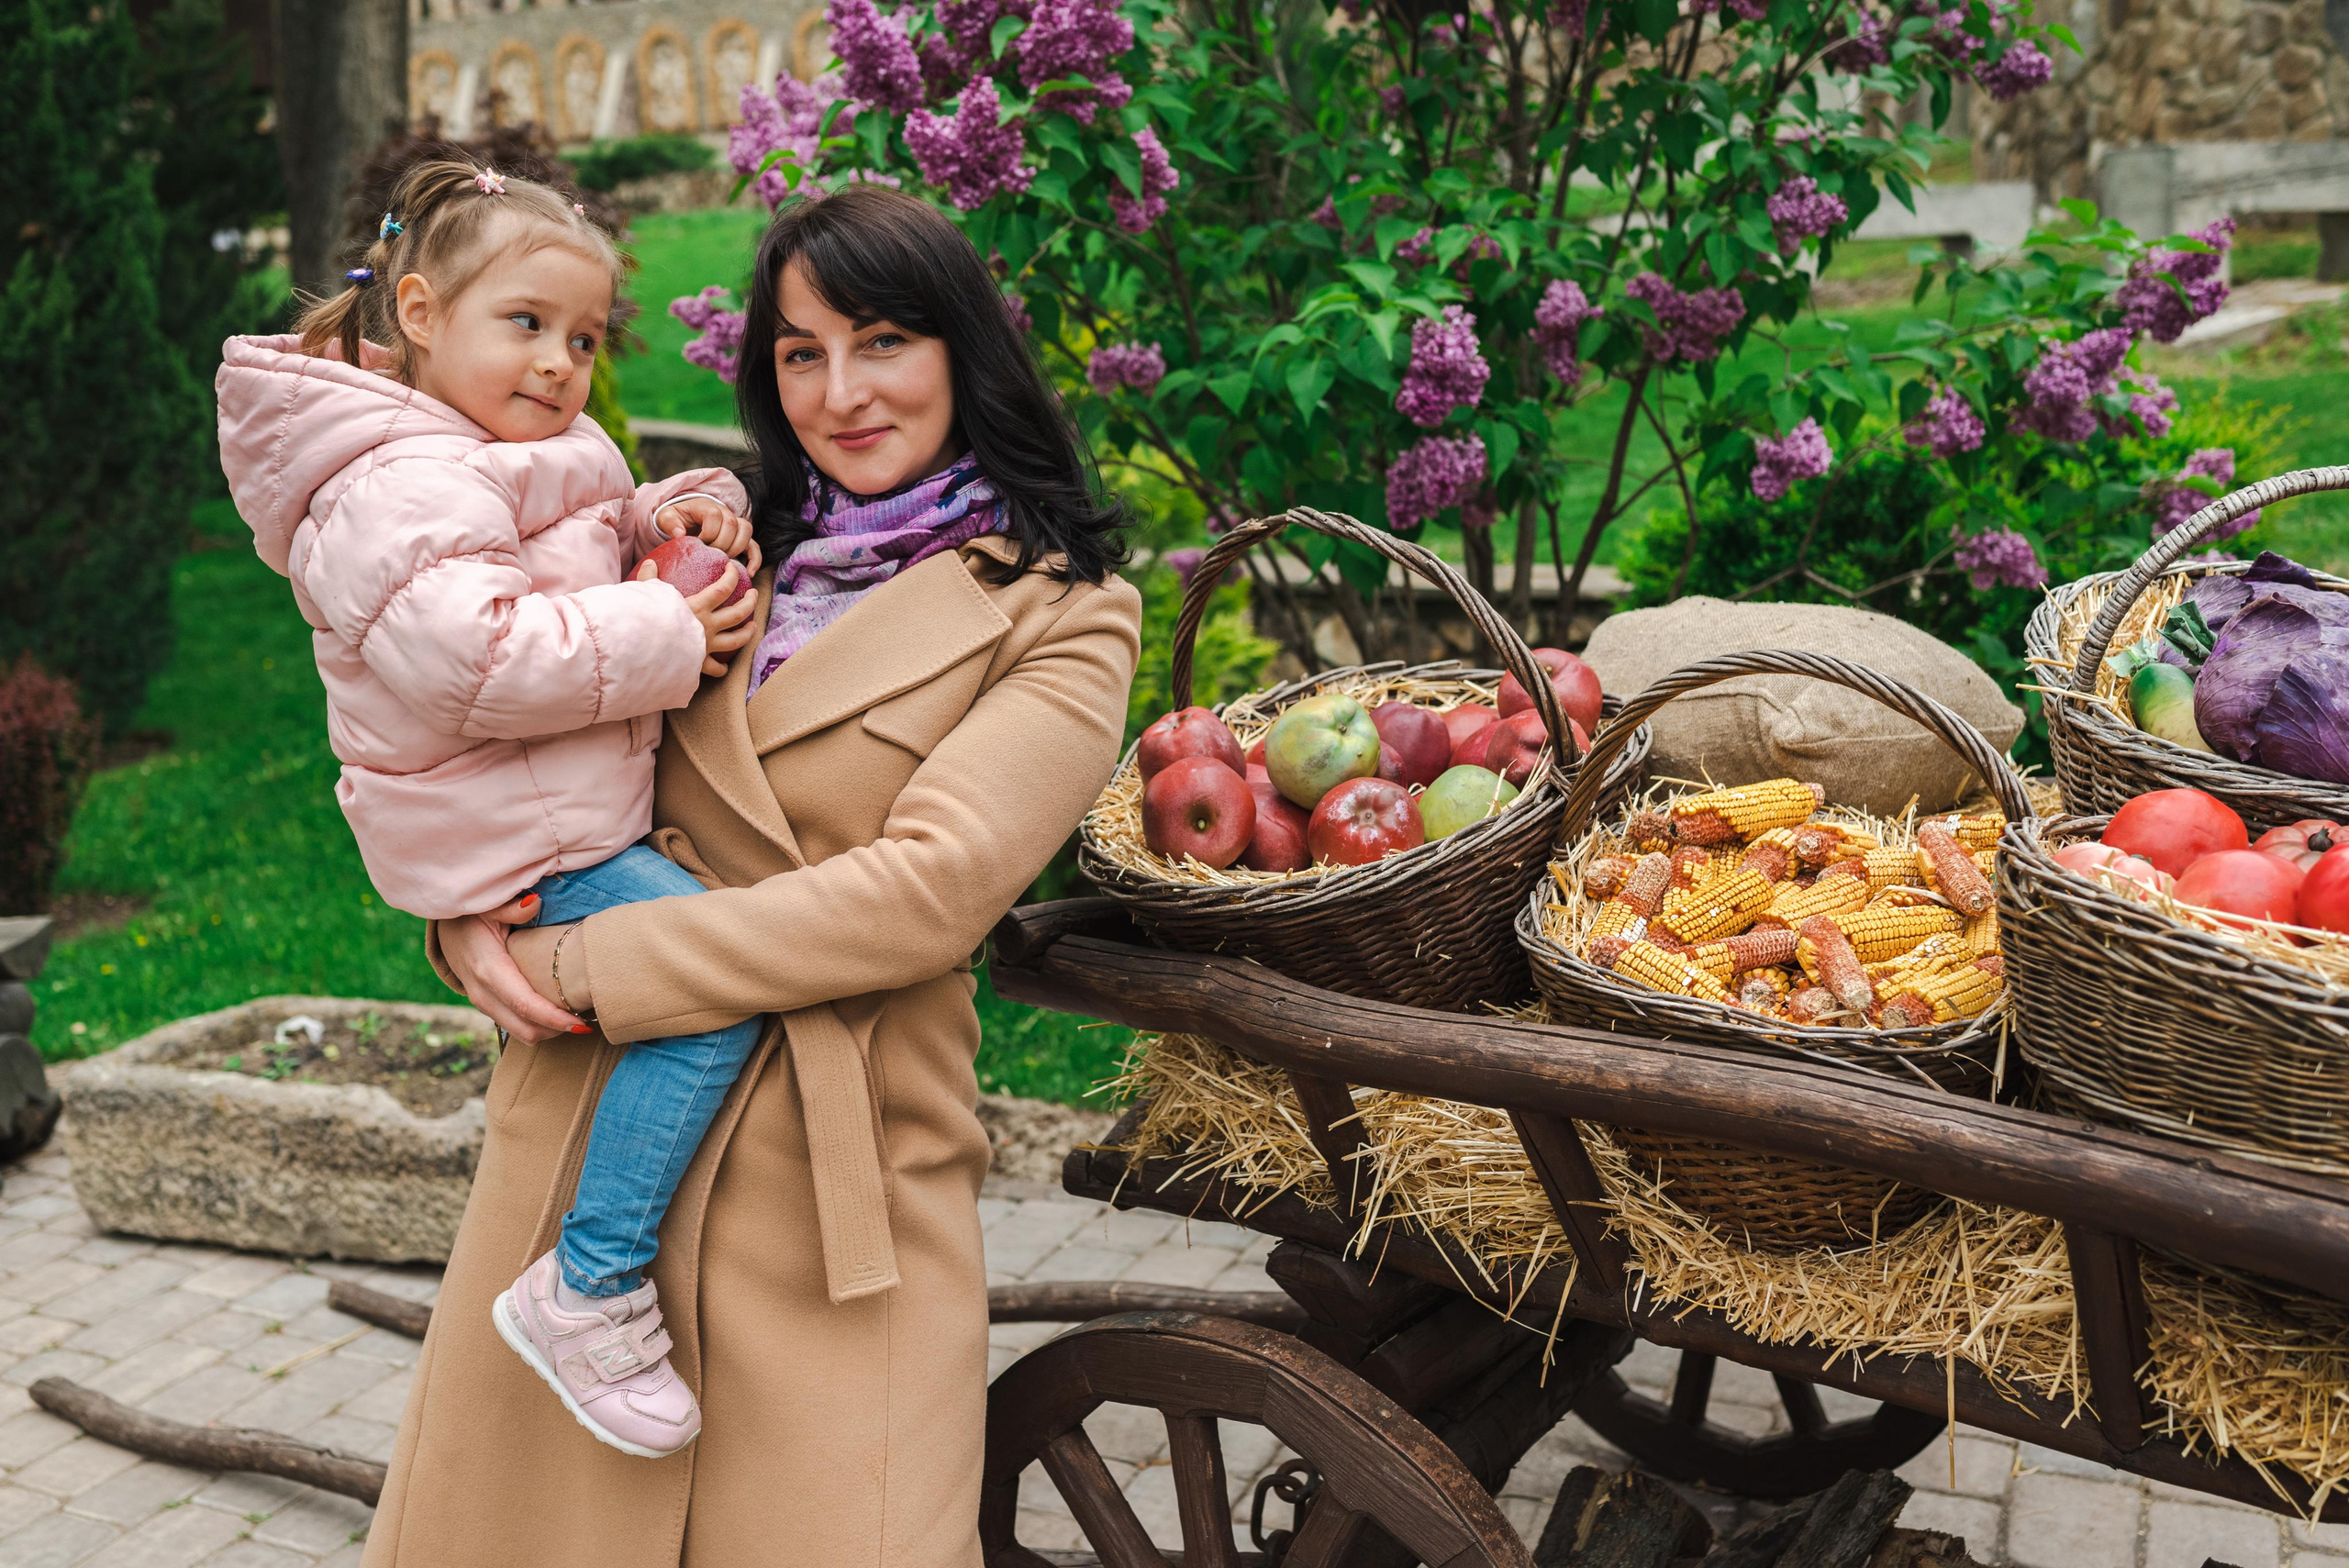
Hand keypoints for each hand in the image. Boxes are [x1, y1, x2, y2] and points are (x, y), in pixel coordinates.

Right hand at [440, 894, 587, 1043]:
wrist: (445, 930)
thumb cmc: (470, 916)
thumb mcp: (488, 906)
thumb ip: (511, 907)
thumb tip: (534, 902)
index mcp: (488, 970)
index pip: (525, 1005)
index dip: (554, 1019)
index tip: (582, 1025)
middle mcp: (483, 993)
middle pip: (525, 1028)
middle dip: (557, 1031)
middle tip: (588, 1023)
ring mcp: (483, 1003)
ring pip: (520, 1032)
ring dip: (548, 1031)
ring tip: (577, 1018)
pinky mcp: (487, 1006)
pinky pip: (514, 1024)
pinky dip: (537, 1025)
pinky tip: (557, 1012)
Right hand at [636, 542, 763, 675]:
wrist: (646, 651)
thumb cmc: (647, 620)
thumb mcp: (648, 594)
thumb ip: (649, 578)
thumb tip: (650, 562)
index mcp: (698, 606)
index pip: (723, 588)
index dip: (732, 576)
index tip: (733, 568)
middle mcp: (707, 625)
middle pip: (738, 612)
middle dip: (750, 602)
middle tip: (754, 594)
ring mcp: (706, 645)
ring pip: (736, 639)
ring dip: (747, 633)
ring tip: (753, 626)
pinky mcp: (699, 663)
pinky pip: (715, 668)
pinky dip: (721, 669)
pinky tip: (724, 668)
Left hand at [656, 494, 755, 559]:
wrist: (686, 519)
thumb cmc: (677, 519)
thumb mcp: (667, 517)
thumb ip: (670, 523)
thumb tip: (680, 534)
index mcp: (706, 506)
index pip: (714, 515)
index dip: (708, 532)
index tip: (698, 543)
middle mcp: (725, 512)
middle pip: (732, 524)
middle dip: (721, 544)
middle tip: (709, 555)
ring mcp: (735, 524)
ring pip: (746, 531)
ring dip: (736, 549)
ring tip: (724, 562)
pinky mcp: (741, 538)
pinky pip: (754, 546)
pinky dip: (754, 559)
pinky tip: (749, 573)